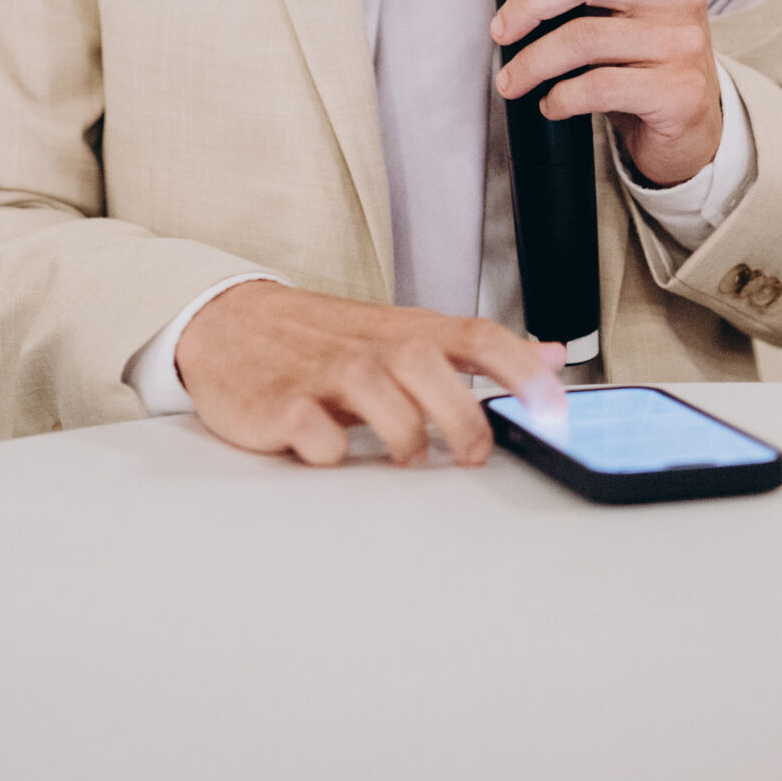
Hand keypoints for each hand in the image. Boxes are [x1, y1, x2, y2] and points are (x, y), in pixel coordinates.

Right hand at [174, 283, 566, 467]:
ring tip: (406, 457)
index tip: (554, 408)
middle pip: (426, 364)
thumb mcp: (404, 334)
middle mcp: (369, 347)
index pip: (476, 334)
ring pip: (376, 394)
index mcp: (405, 330)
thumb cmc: (327, 341)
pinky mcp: (277, 403)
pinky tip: (333, 455)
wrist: (228, 323)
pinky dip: (330, 451)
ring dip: (403, 434)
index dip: (521, 369)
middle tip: (473, 455)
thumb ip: (476, 351)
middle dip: (461, 414)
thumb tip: (552, 356)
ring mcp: (321, 374)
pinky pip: (312, 431)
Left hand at [491, 0, 720, 187]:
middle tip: (500, 30)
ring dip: (533, 62)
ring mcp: (683, 43)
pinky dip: (561, 97)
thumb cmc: (645, 58)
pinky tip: (551, 103)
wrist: (692, 122)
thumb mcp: (627, 8)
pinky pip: (599, 87)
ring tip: (512, 80)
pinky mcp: (678, 91)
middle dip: (529, 4)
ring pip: (584, 38)